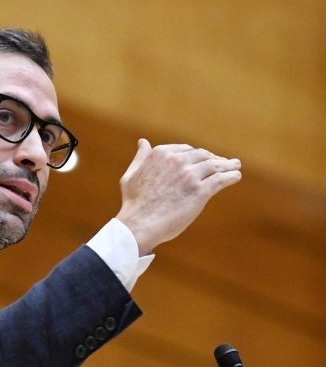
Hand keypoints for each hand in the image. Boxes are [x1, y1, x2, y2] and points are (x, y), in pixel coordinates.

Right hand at [116, 139, 241, 254]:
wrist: (139, 224)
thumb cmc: (133, 203)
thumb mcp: (130, 175)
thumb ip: (140, 157)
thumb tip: (143, 142)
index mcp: (160, 154)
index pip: (186, 149)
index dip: (197, 155)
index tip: (204, 159)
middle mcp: (177, 160)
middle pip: (203, 155)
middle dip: (214, 158)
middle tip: (223, 163)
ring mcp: (189, 175)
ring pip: (215, 166)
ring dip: (227, 165)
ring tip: (235, 166)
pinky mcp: (200, 191)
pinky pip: (221, 180)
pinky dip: (231, 176)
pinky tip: (236, 176)